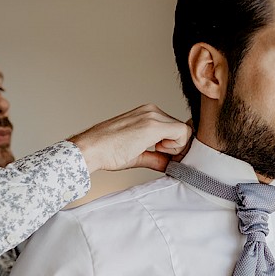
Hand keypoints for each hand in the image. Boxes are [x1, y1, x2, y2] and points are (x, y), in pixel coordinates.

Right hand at [67, 104, 191, 174]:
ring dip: (175, 146)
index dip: (174, 145)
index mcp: (147, 113)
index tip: (164, 155)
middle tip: (160, 156)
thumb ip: (157, 157)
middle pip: (181, 129)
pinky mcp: (153, 125)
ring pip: (184, 130)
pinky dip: (177, 146)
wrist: (90, 150)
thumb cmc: (107, 152)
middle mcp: (151, 111)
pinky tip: (158, 150)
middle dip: (176, 147)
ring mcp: (152, 115)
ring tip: (155, 152)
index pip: (174, 128)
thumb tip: (171, 165)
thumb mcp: (138, 154)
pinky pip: (182, 132)